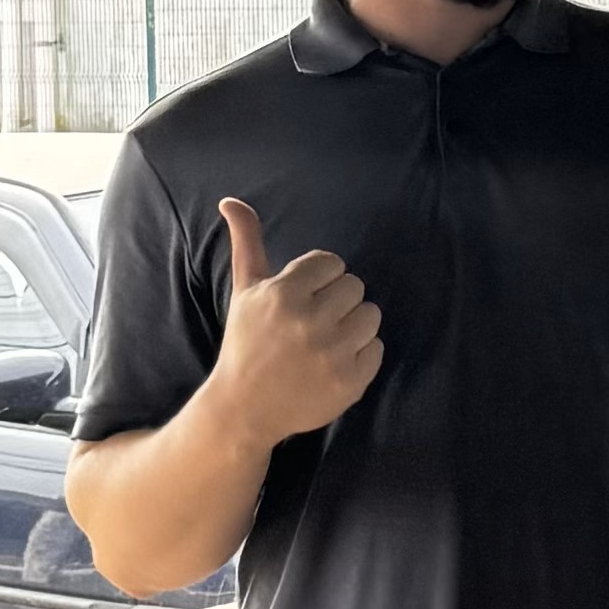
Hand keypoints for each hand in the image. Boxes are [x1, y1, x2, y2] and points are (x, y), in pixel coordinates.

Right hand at [210, 201, 380, 441]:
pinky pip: (378, 349)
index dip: (320, 281)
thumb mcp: (245, 290)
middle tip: (313, 323)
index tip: (303, 301)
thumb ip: (247, 241)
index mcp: (284, 293)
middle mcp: (309, 320)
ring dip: (354, 326)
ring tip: (326, 342)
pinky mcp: (350, 381)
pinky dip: (361, 356)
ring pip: (371, 315)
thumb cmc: (247, 342)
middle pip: (355, 286)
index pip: (332, 263)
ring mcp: (332, 353)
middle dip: (338, 302)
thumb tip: (230, 199)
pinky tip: (333, 364)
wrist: (245, 408)